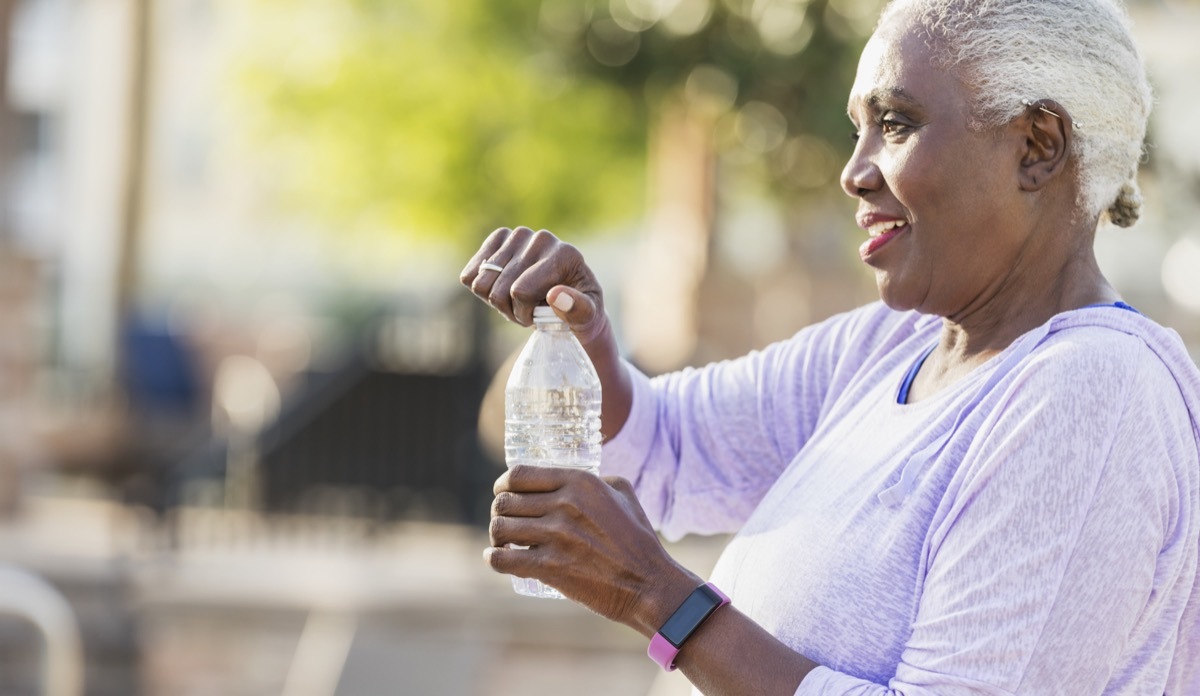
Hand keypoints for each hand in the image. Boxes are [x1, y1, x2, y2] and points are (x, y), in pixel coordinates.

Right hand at [460, 226, 609, 345]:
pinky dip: (480, 288)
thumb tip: (555, 295)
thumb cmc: (580, 309)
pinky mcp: (499, 237)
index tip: (538, 317)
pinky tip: (501, 287)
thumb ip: (579, 310)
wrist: (569, 293)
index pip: (520, 290)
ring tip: (516, 300)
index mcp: (565, 255)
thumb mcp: (589, 318)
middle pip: (499, 289)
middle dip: (510, 310)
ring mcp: (518, 234)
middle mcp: (541, 238)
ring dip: (495, 301)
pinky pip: (470, 274)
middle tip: (527, 311)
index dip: (523, 313)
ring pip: (481, 283)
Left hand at [485, 465, 699, 635]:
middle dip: (500, 511)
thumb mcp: (624, 494)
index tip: (503, 492)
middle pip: (506, 501)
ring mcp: (555, 536)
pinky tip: (496, 558)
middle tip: (505, 521)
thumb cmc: (639, 539)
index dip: (504, 483)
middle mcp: (564, 504)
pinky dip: (494, 558)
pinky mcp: (549, 568)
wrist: (648, 584)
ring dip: (497, 535)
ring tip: (503, 541)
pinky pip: (502, 559)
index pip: (519, 474)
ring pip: (500, 528)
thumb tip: (573, 480)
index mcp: (579, 481)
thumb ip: (598, 479)